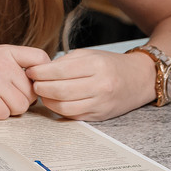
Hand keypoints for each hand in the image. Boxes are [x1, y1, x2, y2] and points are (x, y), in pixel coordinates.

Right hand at [0, 44, 48, 119]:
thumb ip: (14, 65)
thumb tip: (39, 84)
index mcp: (8, 52)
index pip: (41, 60)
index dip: (41, 75)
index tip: (30, 83)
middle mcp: (5, 65)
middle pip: (32, 92)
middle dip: (20, 99)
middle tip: (2, 96)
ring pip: (22, 107)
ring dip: (9, 109)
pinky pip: (5, 115)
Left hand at [28, 46, 155, 120]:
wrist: (139, 79)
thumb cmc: (111, 64)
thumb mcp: (90, 54)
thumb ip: (66, 62)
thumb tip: (40, 70)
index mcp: (96, 66)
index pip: (59, 71)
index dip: (40, 72)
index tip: (31, 71)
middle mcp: (100, 86)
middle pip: (59, 91)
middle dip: (40, 88)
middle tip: (33, 83)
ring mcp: (100, 103)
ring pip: (64, 107)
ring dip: (47, 101)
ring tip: (43, 93)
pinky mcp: (99, 116)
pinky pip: (72, 115)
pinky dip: (59, 109)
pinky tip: (55, 101)